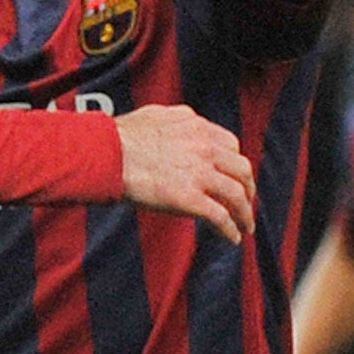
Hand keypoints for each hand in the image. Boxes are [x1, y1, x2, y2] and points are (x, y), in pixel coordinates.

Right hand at [114, 103, 255, 242]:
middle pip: (242, 169)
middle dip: (248, 187)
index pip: (230, 145)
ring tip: (245, 225)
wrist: (106, 154)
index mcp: (196, 127)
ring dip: (245, 213)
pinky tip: (232, 238)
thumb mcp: (155, 115)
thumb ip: (176, 119)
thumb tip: (183, 122)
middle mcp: (204, 148)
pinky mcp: (190, 199)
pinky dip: (231, 230)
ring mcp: (199, 173)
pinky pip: (220, 217)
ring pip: (237, 195)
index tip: (233, 175)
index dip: (234, 163)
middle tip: (245, 201)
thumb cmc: (119, 137)